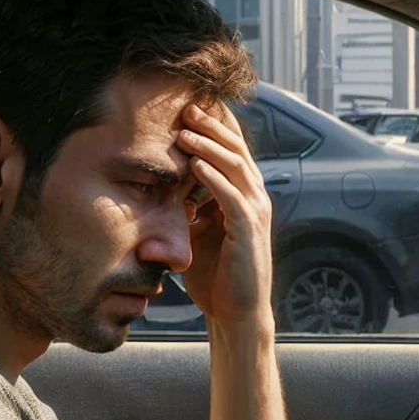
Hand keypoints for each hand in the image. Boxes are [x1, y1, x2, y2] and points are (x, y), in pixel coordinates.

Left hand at [177, 101, 274, 331]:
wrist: (237, 314)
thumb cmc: (215, 277)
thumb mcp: (197, 232)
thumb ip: (188, 206)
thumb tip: (163, 185)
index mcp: (245, 196)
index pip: (233, 150)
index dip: (214, 126)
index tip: (188, 106)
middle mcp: (255, 199)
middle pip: (236, 149)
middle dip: (212, 125)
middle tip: (186, 105)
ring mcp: (255, 213)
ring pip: (235, 166)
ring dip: (209, 145)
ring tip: (185, 130)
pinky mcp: (248, 231)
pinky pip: (231, 195)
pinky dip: (213, 177)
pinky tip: (193, 163)